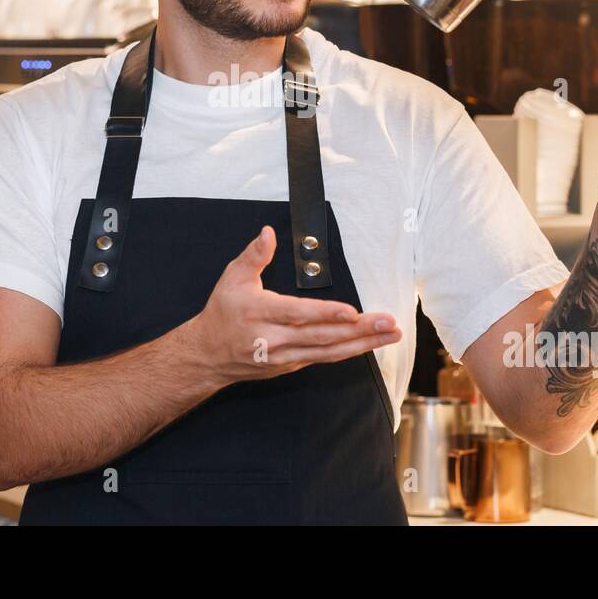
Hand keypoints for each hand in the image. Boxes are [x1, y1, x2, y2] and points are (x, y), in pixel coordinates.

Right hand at [185, 225, 400, 384]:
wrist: (206, 355)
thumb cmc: (222, 313)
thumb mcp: (232, 278)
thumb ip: (254, 256)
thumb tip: (268, 233)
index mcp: (259, 313)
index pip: (298, 314)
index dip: (326, 314)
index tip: (352, 312)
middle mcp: (274, 339)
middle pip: (322, 336)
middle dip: (359, 331)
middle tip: (388, 323)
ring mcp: (284, 356)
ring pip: (328, 352)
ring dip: (362, 344)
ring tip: (390, 335)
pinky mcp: (290, 365)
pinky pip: (324, 358)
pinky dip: (348, 352)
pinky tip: (368, 344)